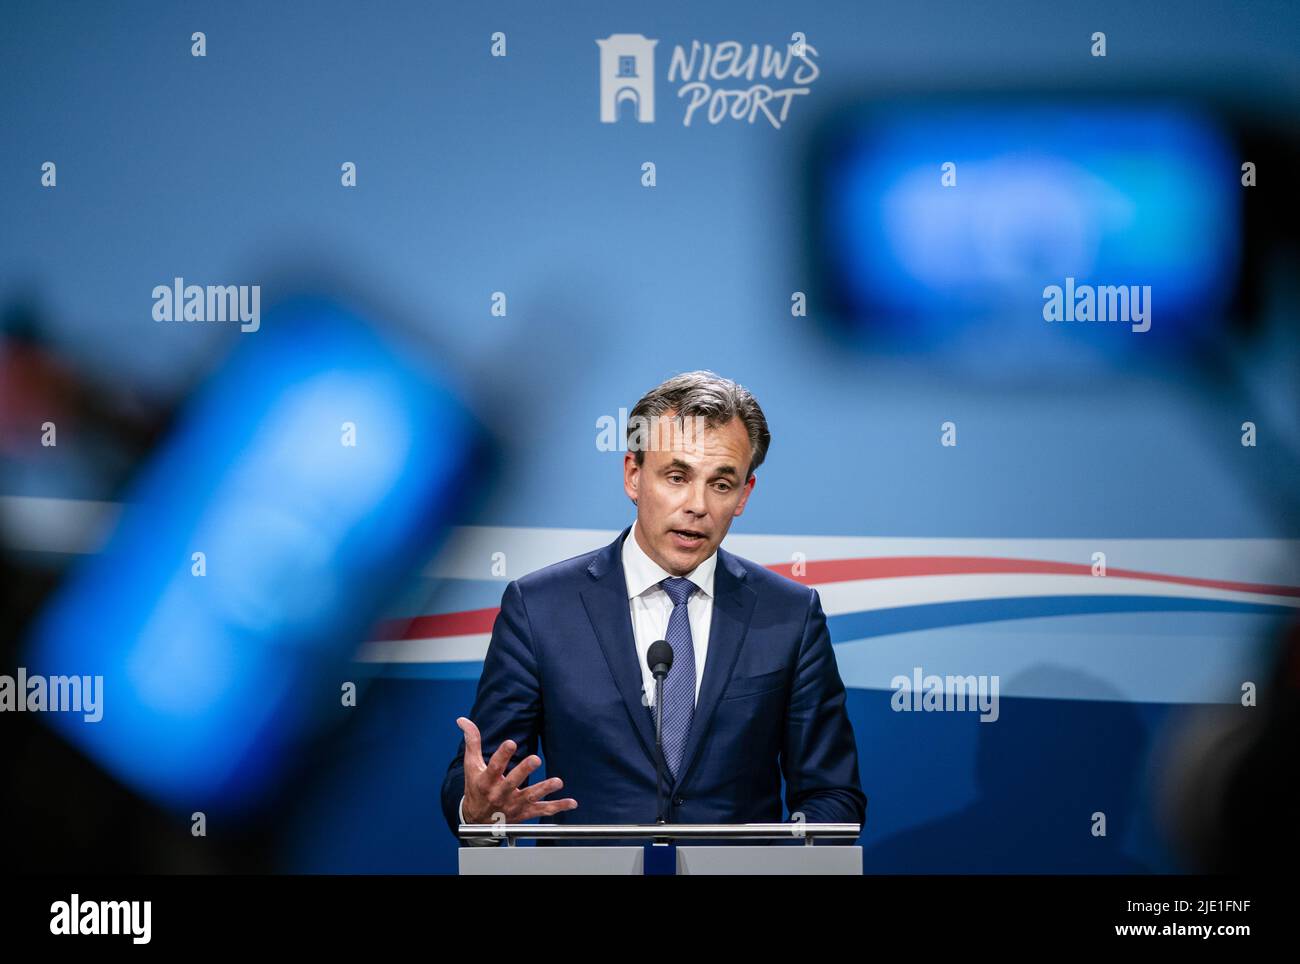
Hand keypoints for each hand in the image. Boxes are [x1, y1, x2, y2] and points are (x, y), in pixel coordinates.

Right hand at [457, 717, 577, 824]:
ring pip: (530, 797)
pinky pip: (542, 811)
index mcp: (486, 781)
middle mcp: (500, 794)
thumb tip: (463, 720)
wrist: (477, 821)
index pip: (494, 767)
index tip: (510, 743)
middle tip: (536, 759)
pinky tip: (571, 802)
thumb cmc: (476, 788)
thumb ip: (472, 742)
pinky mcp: (524, 813)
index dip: (502, 755)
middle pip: (512, 782)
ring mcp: (514, 804)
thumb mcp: (472, 766)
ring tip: (557, 782)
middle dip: (524, 771)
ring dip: (544, 789)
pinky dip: (557, 807)